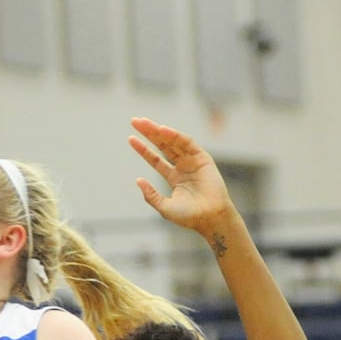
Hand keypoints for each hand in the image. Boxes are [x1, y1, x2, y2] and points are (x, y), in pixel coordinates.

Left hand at [128, 117, 236, 233]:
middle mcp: (184, 167)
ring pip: (173, 142)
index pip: (156, 159)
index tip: (130, 138)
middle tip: (134, 121)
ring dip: (158, 131)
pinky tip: (162, 130)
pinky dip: (175, 135)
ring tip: (143, 123)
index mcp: (175, 178)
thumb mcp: (164, 207)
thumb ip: (150, 194)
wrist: (210, 218)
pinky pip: (188, 143)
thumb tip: (138, 180)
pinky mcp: (203, 158)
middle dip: (149, 133)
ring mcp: (193, 161)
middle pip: (163, 146)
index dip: (143, 149)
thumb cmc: (189, 217)